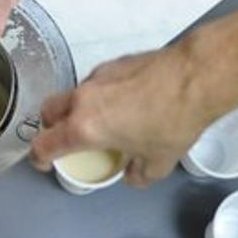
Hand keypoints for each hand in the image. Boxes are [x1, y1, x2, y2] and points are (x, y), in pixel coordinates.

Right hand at [30, 0, 237, 186]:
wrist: (197, 75)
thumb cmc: (173, 123)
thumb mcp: (159, 162)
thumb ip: (138, 175)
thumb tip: (131, 176)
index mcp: (85, 128)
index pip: (45, 144)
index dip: (40, 158)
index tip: (46, 163)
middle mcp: (83, 99)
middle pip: (50, 111)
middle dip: (53, 127)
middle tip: (70, 139)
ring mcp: (97, 76)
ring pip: (75, 94)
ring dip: (80, 110)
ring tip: (107, 121)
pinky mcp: (115, 62)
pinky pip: (97, 82)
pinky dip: (102, 95)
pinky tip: (129, 102)